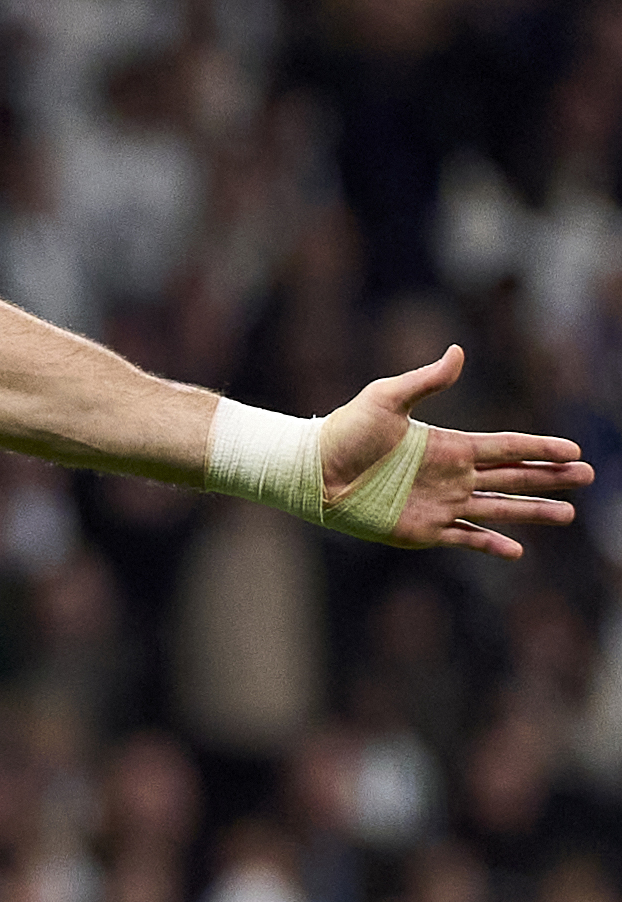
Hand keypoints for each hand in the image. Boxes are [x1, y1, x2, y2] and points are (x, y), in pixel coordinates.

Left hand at [317, 345, 593, 558]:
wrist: (313, 471)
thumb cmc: (345, 432)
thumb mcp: (386, 398)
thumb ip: (425, 381)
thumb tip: (457, 352)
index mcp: (449, 445)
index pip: (506, 446)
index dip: (539, 448)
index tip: (573, 450)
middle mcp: (453, 476)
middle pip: (513, 477)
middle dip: (550, 477)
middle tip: (587, 477)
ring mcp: (441, 504)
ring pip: (499, 509)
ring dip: (533, 512)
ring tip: (567, 514)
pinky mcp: (423, 530)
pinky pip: (465, 538)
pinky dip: (490, 545)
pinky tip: (516, 550)